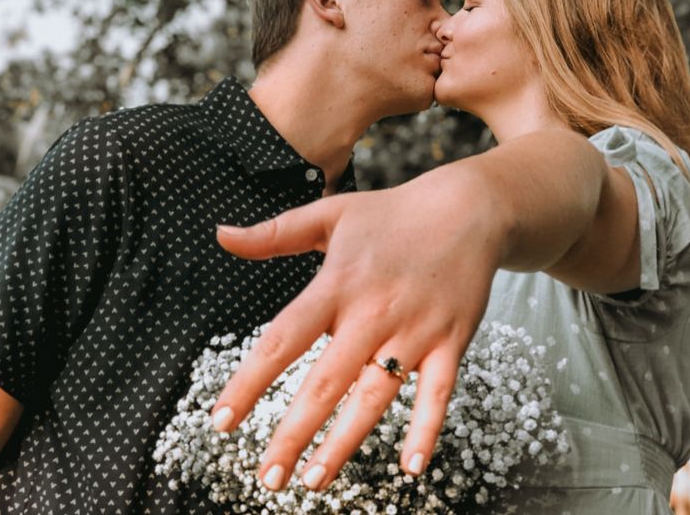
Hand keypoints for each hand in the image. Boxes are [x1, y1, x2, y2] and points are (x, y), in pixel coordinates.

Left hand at [210, 163, 501, 491]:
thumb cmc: (393, 214)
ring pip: (375, 395)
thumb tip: (221, 236)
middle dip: (293, 434)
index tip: (222, 420)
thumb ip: (274, 232)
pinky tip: (411, 467)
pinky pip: (438, 393)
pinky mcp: (450, 341)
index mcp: (337, 284)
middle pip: (326, 382)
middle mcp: (373, 312)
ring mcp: (414, 330)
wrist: (468, 208)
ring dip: (344, 442)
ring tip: (315, 479)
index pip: (283, 338)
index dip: (249, 381)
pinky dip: (426, 429)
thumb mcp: (330, 214)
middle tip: (268, 477)